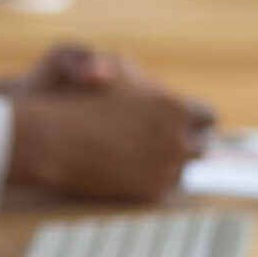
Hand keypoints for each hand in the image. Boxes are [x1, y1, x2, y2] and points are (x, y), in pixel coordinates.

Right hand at [4, 52, 214, 202]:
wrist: (49, 141)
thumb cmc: (75, 96)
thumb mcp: (110, 65)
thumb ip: (136, 75)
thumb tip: (136, 85)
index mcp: (175, 107)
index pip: (208, 117)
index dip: (193, 118)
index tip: (180, 119)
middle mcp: (178, 140)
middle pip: (201, 148)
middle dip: (184, 142)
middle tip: (159, 138)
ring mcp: (165, 169)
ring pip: (182, 170)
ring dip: (167, 162)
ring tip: (138, 152)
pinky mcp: (149, 192)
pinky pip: (163, 187)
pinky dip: (150, 178)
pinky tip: (126, 167)